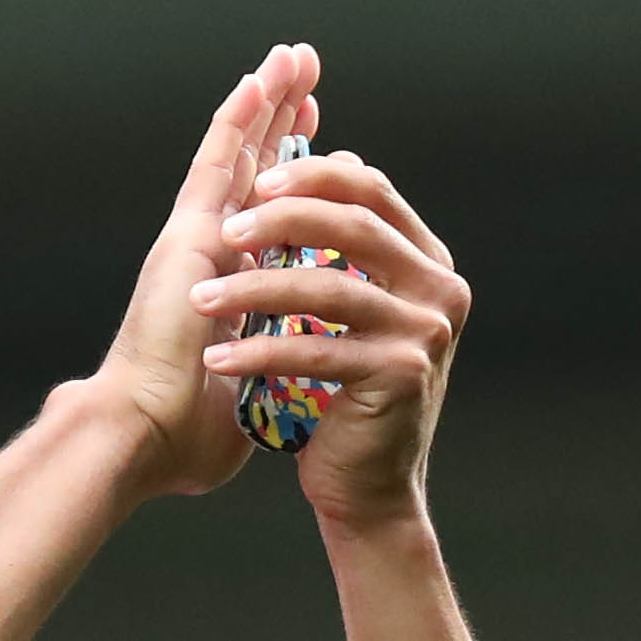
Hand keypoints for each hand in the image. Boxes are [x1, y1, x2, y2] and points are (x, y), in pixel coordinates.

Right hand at [93, 43, 319, 497]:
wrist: (139, 437)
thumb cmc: (179, 439)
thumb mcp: (244, 400)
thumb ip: (261, 386)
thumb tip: (281, 411)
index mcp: (219, 288)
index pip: (263, 217)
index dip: (289, 176)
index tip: (318, 141)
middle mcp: (203, 254)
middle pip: (250, 172)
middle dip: (280, 123)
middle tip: (304, 72)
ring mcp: (192, 239)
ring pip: (237, 154)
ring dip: (267, 103)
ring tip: (293, 56)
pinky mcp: (187, 236)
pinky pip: (219, 164)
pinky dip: (240, 118)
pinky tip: (262, 78)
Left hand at [188, 144, 470, 530]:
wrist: (366, 484)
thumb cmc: (344, 392)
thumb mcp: (350, 306)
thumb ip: (347, 243)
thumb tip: (337, 156)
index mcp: (427, 260)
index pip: (371, 190)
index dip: (312, 175)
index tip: (254, 180)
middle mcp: (440, 288)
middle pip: (355, 224)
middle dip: (281, 219)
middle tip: (223, 233)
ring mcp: (426, 331)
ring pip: (329, 287)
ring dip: (254, 289)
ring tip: (201, 299)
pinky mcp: (401, 374)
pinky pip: (316, 349)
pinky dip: (260, 352)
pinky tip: (217, 359)